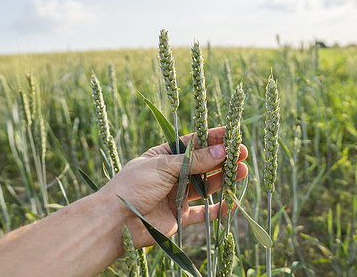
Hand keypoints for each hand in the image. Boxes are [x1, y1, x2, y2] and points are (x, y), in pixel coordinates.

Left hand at [98, 126, 247, 246]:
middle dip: (223, 159)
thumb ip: (194, 161)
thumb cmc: (133, 185)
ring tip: (242, 172)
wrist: (114, 221)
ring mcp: (177, 195)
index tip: (232, 134)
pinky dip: (217, 209)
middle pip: (203, 164)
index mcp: (165, 156)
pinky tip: (231, 203)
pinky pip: (203, 213)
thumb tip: (222, 151)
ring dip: (224, 179)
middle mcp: (173, 174)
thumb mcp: (163, 166)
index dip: (213, 138)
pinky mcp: (179, 216)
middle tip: (241, 154)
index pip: (194, 143)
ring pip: (206, 186)